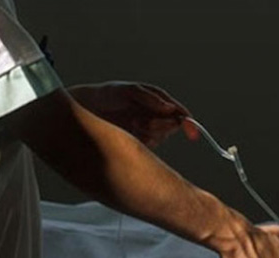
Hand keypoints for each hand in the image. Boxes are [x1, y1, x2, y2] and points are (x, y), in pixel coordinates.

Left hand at [68, 82, 198, 146]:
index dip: (188, 123)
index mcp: (160, 101)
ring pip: (161, 135)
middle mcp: (158, 116)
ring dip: (149, 130)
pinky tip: (129, 131)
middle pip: (173, 126)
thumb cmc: (109, 95)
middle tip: (143, 122)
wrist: (88, 109)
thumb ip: (150, 98)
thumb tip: (170, 107)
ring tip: (132, 122)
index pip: (180, 113)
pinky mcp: (141, 142)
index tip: (191, 132)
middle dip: (161, 125)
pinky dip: (141, 139)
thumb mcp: (128, 91)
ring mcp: (150, 129)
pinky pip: (149, 144)